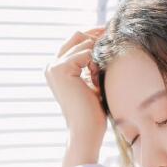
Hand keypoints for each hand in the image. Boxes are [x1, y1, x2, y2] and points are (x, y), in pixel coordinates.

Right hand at [44, 27, 106, 148]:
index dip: (94, 37)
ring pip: (83, 42)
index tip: (112, 36)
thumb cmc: (93, 113)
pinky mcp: (61, 69)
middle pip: (77, 36)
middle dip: (97, 37)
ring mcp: (54, 66)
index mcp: (57, 69)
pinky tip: (97, 80)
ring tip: (102, 76)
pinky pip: (86, 53)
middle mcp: (52, 66)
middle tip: (114, 41)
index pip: (76, 41)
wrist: (86, 130)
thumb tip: (105, 43)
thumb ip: (93, 65)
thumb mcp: (93, 83)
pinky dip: (96, 64)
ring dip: (98, 56)